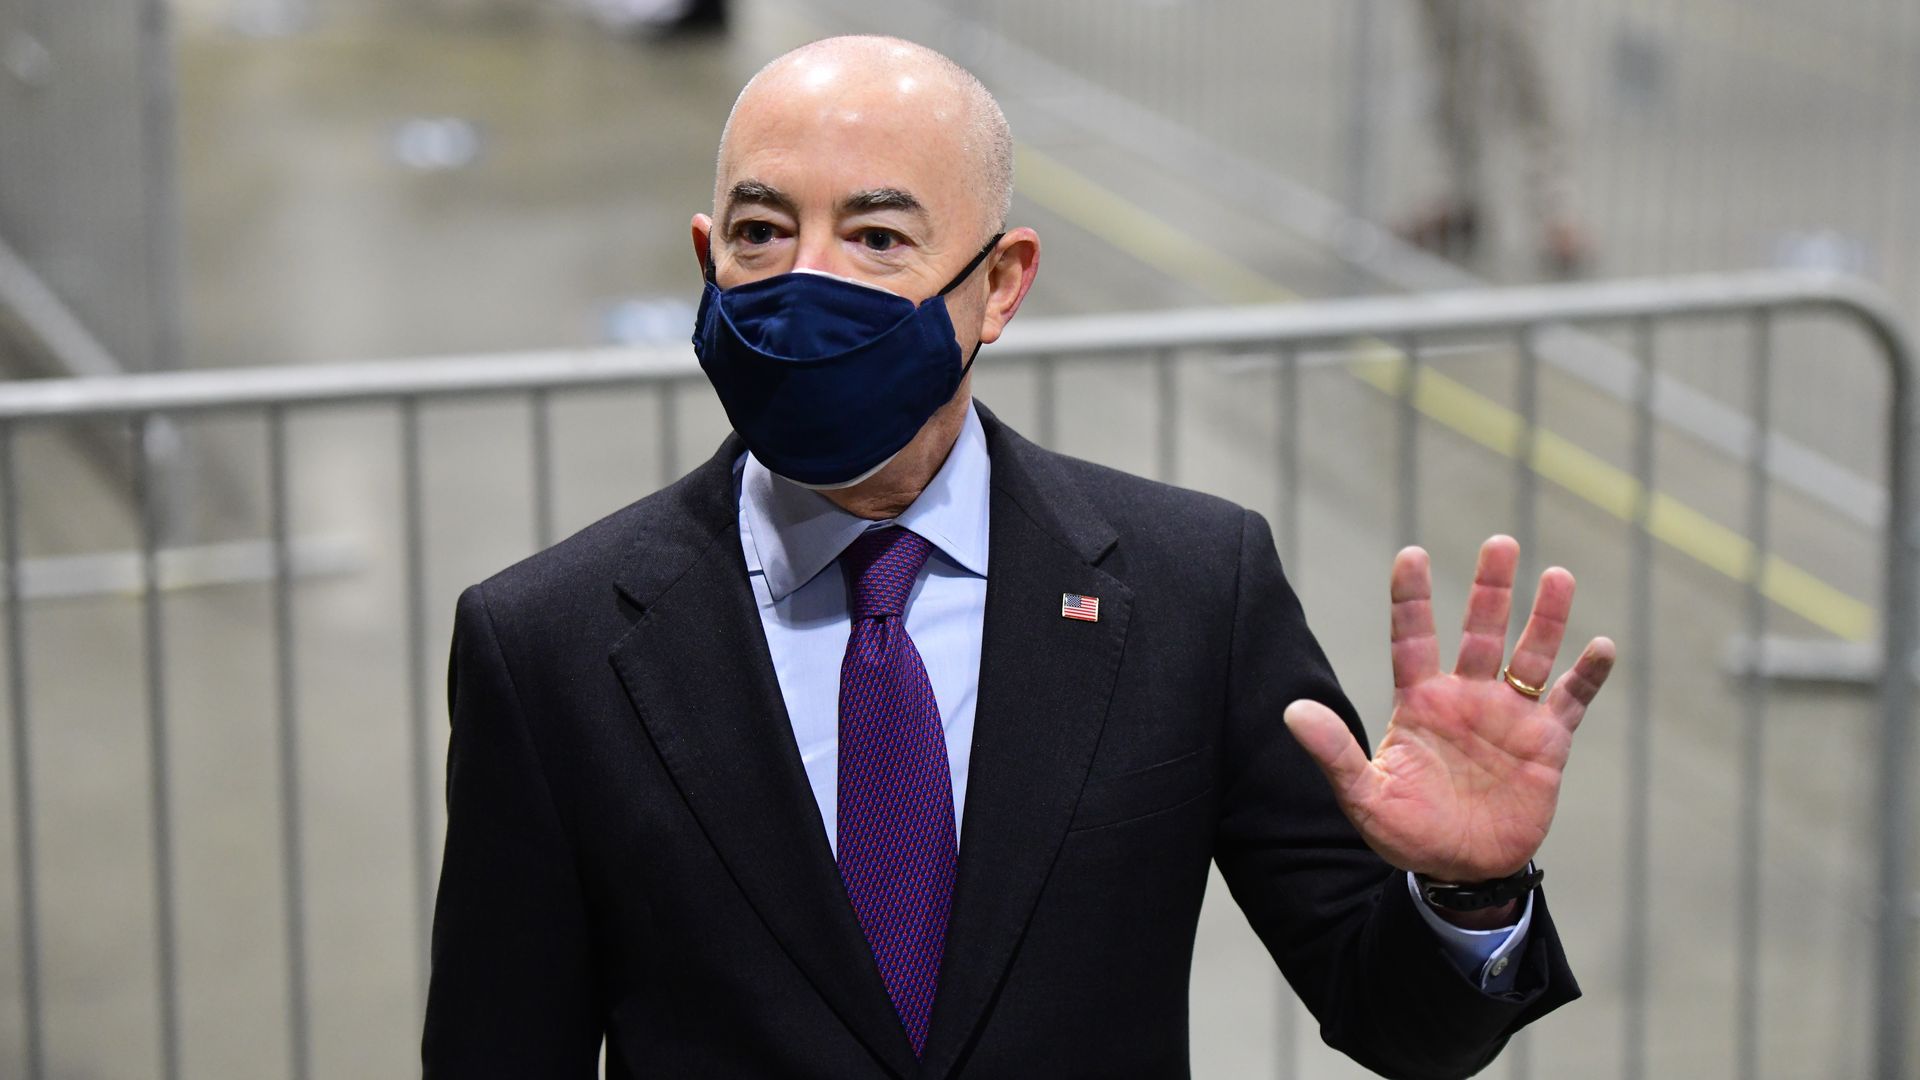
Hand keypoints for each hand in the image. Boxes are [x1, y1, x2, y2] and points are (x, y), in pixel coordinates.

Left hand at [1283, 536, 1615, 882]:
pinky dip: (1587, 676)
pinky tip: (1601, 646)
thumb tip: (1293, 711)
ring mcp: (1509, 716)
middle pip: (1480, 631)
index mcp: (1420, 703)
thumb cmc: (1405, 832)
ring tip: (1558, 575)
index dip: (1412, 598)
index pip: (1412, 639)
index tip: (1411, 554)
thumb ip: (1334, 752)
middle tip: (1500, 543)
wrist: (1459, 871)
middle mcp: (1466, 698)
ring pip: (1531, 655)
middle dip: (1490, 589)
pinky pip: (1570, 701)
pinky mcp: (1546, 743)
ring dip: (1545, 619)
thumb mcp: (1364, 796)